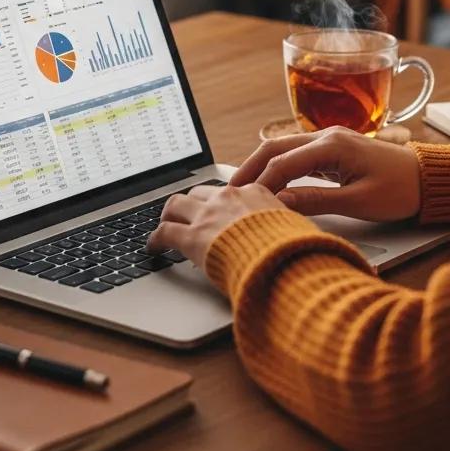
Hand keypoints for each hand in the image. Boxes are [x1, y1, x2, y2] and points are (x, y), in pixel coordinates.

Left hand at [145, 182, 287, 268]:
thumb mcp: (295, 229)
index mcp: (255, 193)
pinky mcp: (192, 236)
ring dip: (170, 214)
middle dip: (192, 203)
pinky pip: (165, 231)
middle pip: (200, 192)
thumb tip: (292, 234)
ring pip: (176, 204)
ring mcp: (208, 215)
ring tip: (166, 225)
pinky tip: (154, 247)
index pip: (231, 191)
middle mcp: (228, 197)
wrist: (281, 259)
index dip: (221, 203)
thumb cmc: (293, 249)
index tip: (218, 211)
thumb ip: (285, 226)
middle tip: (187, 215)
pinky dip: (156, 239)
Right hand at [230, 126, 421, 221]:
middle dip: (250, 168)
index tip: (243, 204)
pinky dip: (278, 168)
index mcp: (333, 145)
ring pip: (284, 149)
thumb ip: (316, 201)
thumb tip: (280, 204)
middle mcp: (327, 136)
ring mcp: (330, 141)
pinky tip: (268, 184)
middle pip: (275, 147)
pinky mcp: (333, 151)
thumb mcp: (359, 202)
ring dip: (261, 167)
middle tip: (228, 192)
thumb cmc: (401, 190)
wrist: (430, 180)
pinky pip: (297, 156)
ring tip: (242, 190)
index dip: (260, 184)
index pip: (283, 162)